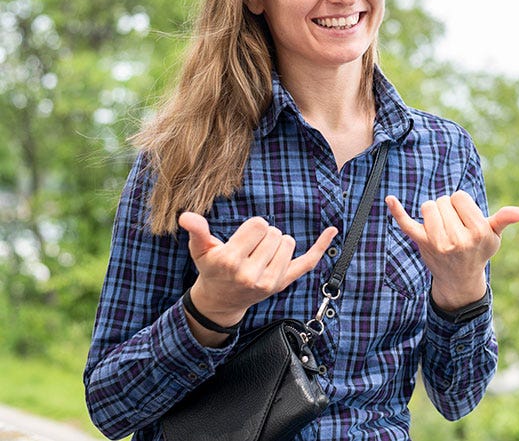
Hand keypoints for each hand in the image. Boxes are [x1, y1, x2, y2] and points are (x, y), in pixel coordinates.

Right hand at [179, 212, 335, 340]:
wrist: (220, 301)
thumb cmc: (212, 270)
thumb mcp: (200, 250)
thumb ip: (197, 232)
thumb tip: (187, 216)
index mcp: (230, 261)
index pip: (258, 225)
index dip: (252, 227)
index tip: (243, 239)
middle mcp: (251, 274)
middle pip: (274, 232)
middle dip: (264, 235)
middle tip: (250, 250)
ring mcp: (269, 281)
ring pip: (288, 241)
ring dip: (277, 243)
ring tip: (260, 255)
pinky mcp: (283, 284)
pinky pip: (308, 261)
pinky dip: (321, 245)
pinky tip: (331, 230)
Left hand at [386, 191, 518, 309]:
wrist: (459, 279)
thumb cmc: (478, 250)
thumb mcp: (494, 236)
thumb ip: (504, 220)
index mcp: (476, 232)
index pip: (460, 197)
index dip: (462, 204)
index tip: (466, 218)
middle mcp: (456, 239)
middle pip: (443, 200)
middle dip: (448, 208)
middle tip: (455, 226)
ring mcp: (437, 242)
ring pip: (428, 207)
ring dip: (434, 211)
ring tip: (443, 226)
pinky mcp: (421, 244)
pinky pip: (406, 223)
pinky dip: (397, 211)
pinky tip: (390, 199)